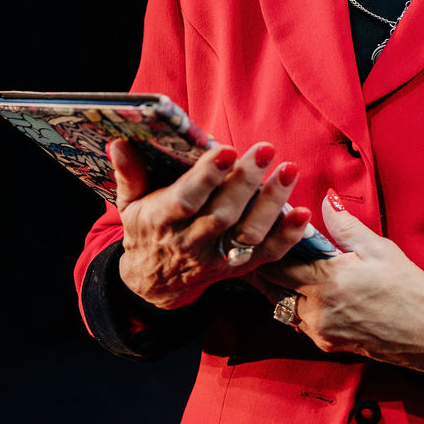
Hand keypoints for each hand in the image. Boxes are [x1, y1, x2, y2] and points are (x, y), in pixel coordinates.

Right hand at [111, 138, 311, 309]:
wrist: (154, 282)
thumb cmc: (146, 229)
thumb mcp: (129, 203)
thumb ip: (129, 173)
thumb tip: (120, 141)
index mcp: (162, 222)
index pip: (185, 200)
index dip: (206, 177)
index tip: (225, 150)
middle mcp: (191, 243)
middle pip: (222, 215)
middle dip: (245, 182)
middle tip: (266, 149)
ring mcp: (217, 258)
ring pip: (248, 233)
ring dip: (272, 203)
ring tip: (290, 169)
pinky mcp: (239, 267)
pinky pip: (266, 254)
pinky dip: (287, 236)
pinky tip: (304, 212)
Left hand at [255, 191, 423, 376]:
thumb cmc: (409, 289)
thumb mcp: (380, 249)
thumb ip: (345, 226)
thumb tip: (326, 199)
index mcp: (328, 281)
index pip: (279, 261)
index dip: (270, 243)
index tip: (268, 227)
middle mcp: (317, 310)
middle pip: (272, 285)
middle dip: (267, 264)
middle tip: (267, 243)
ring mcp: (320, 331)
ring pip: (282, 304)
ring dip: (281, 285)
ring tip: (287, 263)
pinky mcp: (325, 344)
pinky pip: (298, 320)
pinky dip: (297, 302)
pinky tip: (308, 287)